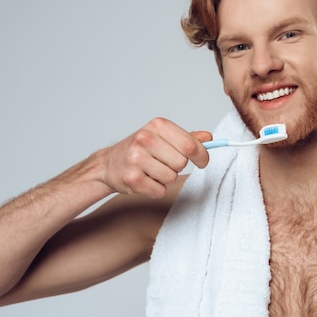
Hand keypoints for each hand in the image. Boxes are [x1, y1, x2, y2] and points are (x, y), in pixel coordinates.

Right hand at [97, 117, 211, 197]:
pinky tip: (145, 180)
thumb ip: (187, 138)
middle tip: (163, 163)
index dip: (202, 156)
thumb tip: (208, 138)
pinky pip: (160, 190)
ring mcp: (136, 159)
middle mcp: (145, 139)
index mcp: (157, 126)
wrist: (108, 164)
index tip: (202, 161)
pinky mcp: (132, 179)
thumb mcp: (163, 137)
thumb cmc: (140, 149)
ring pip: (172, 177)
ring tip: (152, 170)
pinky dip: (156, 189)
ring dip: (166, 178)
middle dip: (177, 167)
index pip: (190, 144)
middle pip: (182, 163)